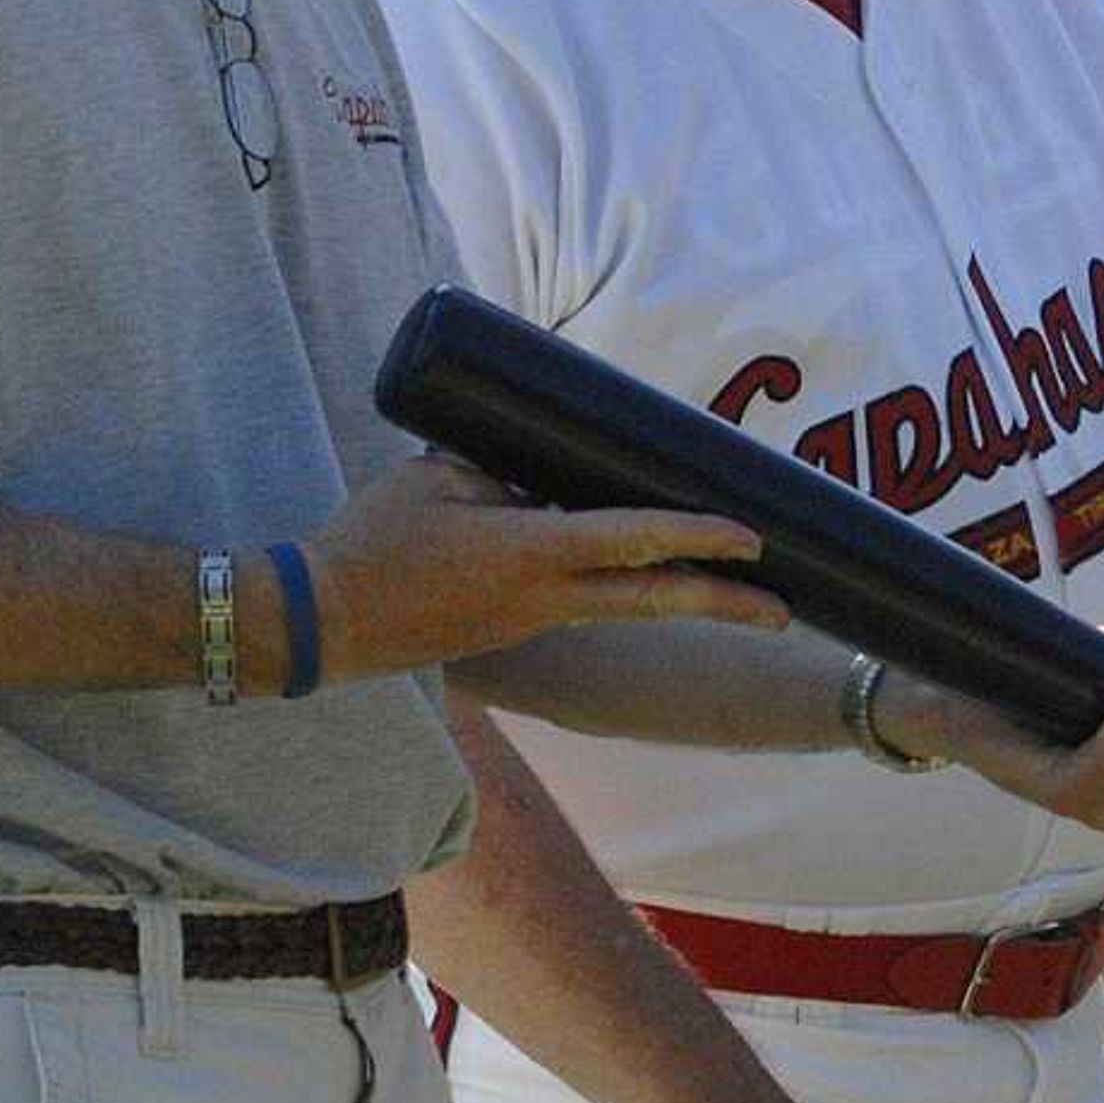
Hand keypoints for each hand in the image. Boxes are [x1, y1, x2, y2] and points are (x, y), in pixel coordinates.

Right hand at [303, 456, 782, 683]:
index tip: (751, 537)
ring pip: (626, 607)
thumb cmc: (370, 541)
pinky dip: (629, 592)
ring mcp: (532, 621)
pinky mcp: (516, 630)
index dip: (697, 536)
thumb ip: (503, 473)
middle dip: (725, 604)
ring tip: (742, 594)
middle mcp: (545, 598)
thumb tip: (544, 473)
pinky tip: (654, 579)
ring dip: (683, 599)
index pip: (633, 542)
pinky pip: (587, 605)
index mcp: (531, 554)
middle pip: (654, 601)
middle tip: (786, 611)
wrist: (317, 622)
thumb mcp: (438, 481)